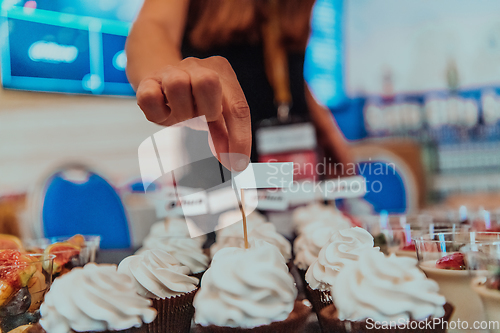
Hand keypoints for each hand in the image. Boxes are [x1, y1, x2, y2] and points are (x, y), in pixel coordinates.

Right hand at [136, 56, 250, 170]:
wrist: (160, 84)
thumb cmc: (193, 102)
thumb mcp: (214, 116)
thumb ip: (225, 136)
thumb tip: (234, 161)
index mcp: (221, 72)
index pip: (238, 107)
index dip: (239, 138)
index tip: (237, 163)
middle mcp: (197, 66)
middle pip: (208, 82)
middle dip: (207, 109)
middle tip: (203, 119)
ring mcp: (170, 71)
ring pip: (177, 84)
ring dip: (181, 110)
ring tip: (182, 115)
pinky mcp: (148, 82)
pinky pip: (150, 97)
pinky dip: (158, 112)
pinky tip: (164, 113)